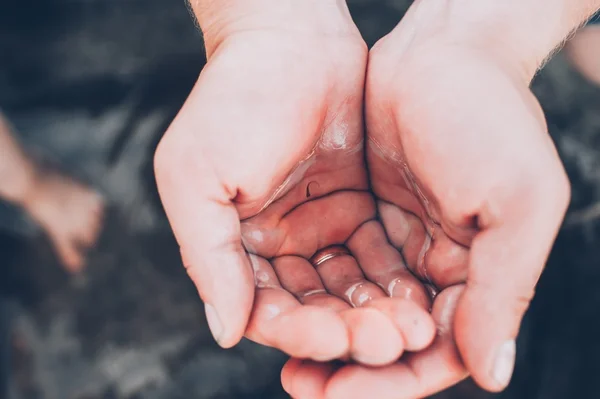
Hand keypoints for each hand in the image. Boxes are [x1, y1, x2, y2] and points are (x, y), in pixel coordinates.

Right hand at [154, 1, 434, 364]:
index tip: (331, 337)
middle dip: (346, 330)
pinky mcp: (357, 207)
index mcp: (234, 245)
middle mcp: (276, 244)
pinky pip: (375, 256)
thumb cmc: (233, 98)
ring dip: (374, 312)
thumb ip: (207, 256)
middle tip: (384, 341)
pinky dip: (392, 278)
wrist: (290, 38)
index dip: (296, 331)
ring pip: (347, 289)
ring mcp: (319, 227)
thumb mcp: (195, 176)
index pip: (265, 310)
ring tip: (408, 326)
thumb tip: (226, 331)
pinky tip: (416, 294)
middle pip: (312, 308)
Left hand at [284, 1, 570, 396]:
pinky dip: (319, 290)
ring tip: (288, 358)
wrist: (443, 49)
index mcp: (483, 274)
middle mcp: (442, 267)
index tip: (339, 393)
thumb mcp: (519, 201)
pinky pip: (340, 266)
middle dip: (350, 365)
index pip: (439, 351)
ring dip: (327, 335)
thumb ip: (505, 289)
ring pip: (361, 308)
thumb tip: (491, 373)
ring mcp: (402, 242)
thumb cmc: (491, 116)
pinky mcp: (368, 215)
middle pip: (393, 339)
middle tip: (302, 385)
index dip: (392, 381)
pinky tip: (288, 306)